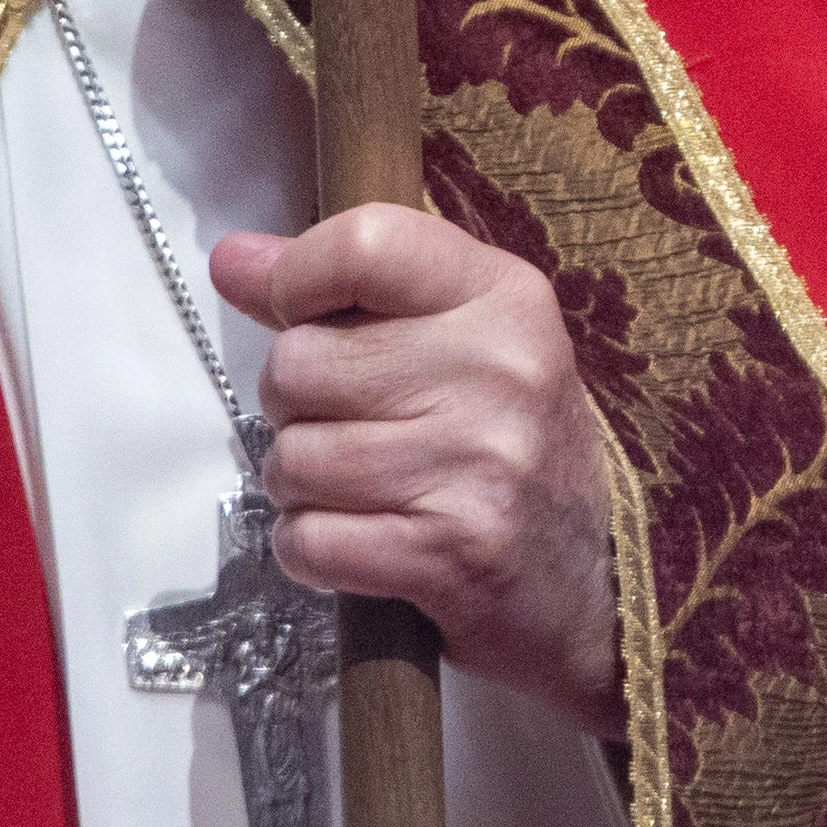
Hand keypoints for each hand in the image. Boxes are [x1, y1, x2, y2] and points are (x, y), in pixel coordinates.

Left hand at [207, 205, 624, 732]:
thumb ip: (344, 293)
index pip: (366, 243)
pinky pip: (308, 541)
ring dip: (303, 486)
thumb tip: (231, 259)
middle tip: (350, 425)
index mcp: (505, 296)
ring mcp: (479, 463)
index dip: (298, 277)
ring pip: (293, 458)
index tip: (300, 313)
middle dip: (296, 406)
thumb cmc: (509, 447)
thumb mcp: (456, 344)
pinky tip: (362, 541)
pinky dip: (312, 550)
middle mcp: (500, 369)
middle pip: (300, 362)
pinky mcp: (451, 552)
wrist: (595, 583)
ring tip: (361, 489)